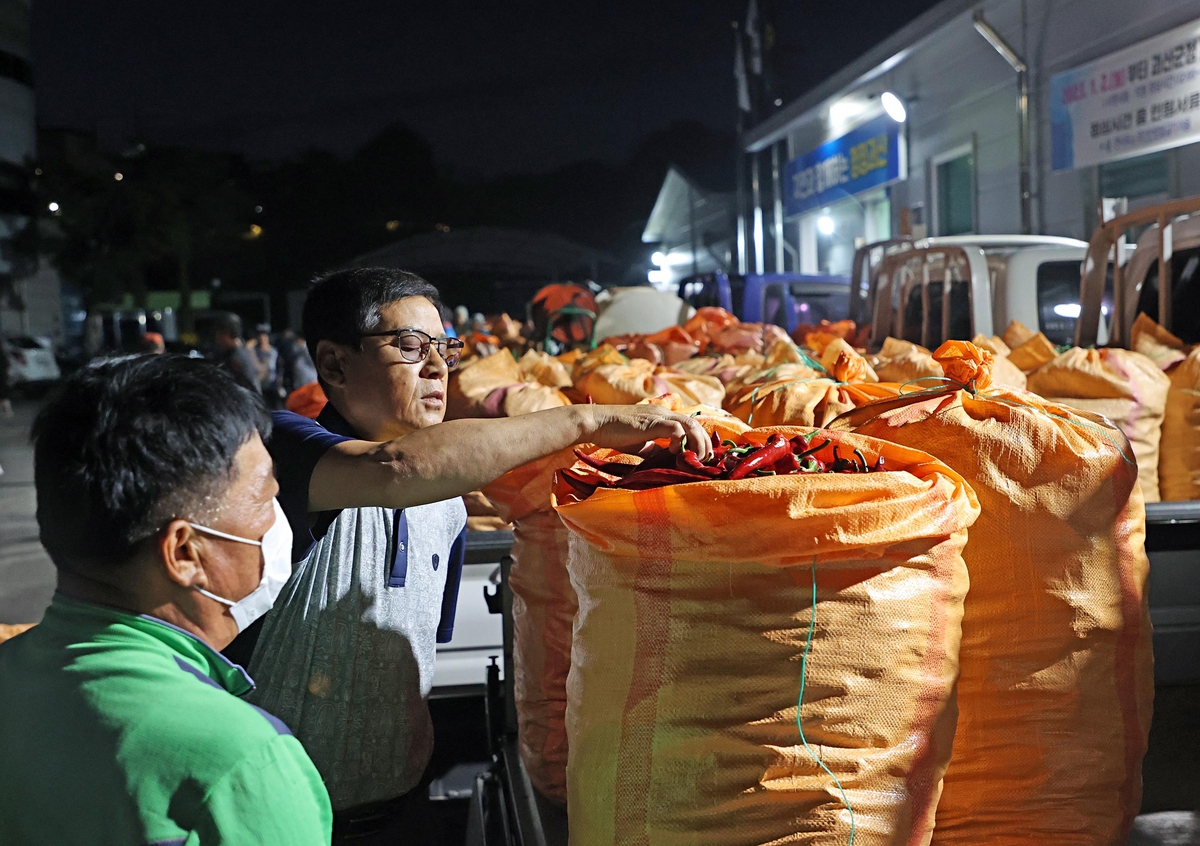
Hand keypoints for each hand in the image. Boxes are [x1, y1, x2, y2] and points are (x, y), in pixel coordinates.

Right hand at [582, 406, 712, 460]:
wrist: (596, 422)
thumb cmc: (613, 433)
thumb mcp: (640, 443)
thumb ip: (655, 448)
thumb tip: (668, 459)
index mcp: (661, 416)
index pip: (688, 424)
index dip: (698, 439)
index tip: (699, 455)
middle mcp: (663, 413)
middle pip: (694, 423)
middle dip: (704, 443)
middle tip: (704, 460)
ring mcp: (658, 416)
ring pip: (690, 425)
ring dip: (697, 443)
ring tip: (697, 458)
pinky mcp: (652, 422)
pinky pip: (675, 429)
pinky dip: (680, 441)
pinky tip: (675, 452)